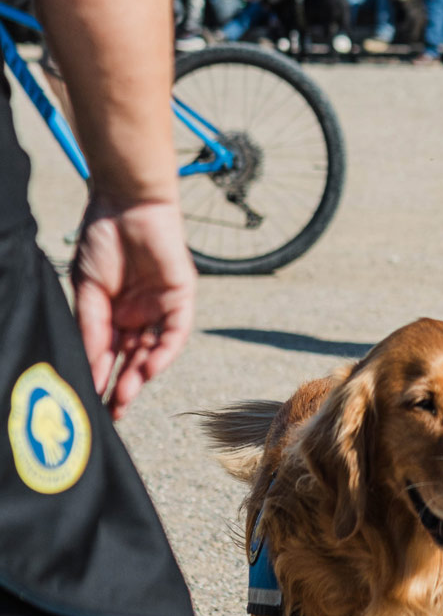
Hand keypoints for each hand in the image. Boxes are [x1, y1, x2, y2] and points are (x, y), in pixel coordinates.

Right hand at [71, 196, 195, 418]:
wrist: (125, 203)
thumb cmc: (101, 240)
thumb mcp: (88, 292)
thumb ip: (91, 330)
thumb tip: (89, 370)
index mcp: (113, 313)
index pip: (110, 354)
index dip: (102, 378)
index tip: (92, 404)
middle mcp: (139, 314)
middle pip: (133, 358)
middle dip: (122, 386)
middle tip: (112, 411)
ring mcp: (160, 306)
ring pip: (154, 350)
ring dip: (141, 375)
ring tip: (125, 396)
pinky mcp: (181, 296)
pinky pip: (176, 331)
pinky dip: (163, 352)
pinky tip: (148, 369)